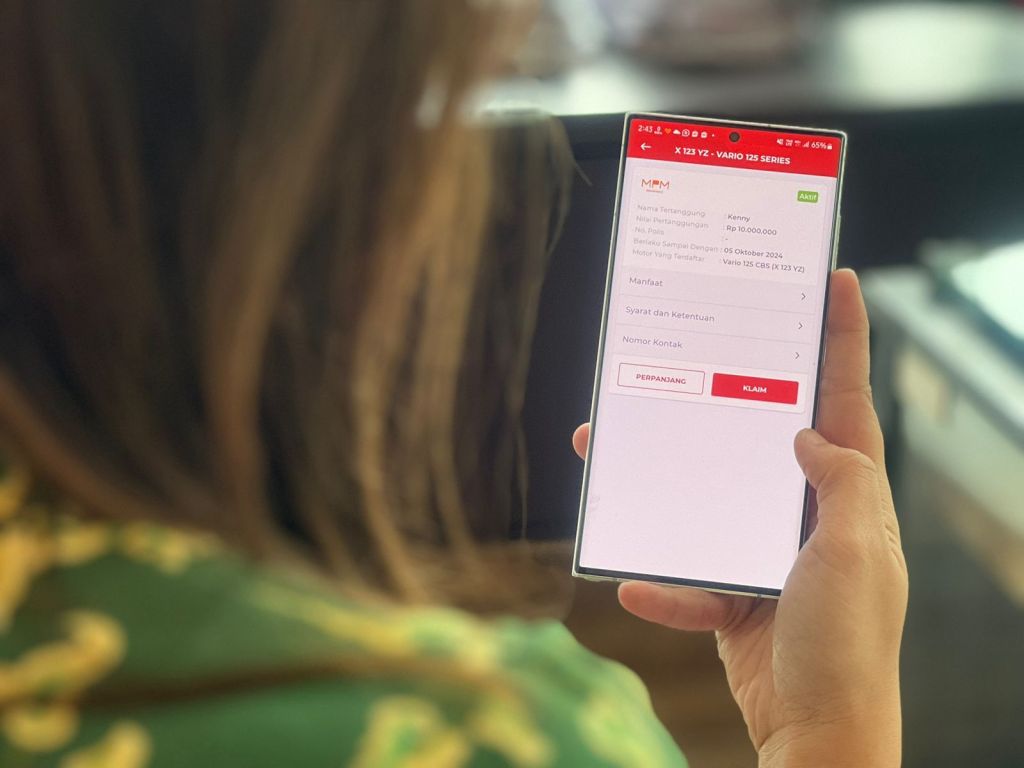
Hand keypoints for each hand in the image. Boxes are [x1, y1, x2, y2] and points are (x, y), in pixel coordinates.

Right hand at [572, 269, 907, 767]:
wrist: (816, 735)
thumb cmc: (845, 645)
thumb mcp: (852, 552)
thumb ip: (838, 482)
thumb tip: (804, 432)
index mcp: (851, 497)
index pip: (848, 400)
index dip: (844, 337)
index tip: (832, 279)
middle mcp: (810, 517)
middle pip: (763, 437)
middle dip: (723, 396)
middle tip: (692, 346)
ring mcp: (768, 555)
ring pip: (708, 499)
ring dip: (661, 486)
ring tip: (609, 454)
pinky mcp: (735, 596)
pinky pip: (688, 577)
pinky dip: (662, 584)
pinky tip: (634, 582)